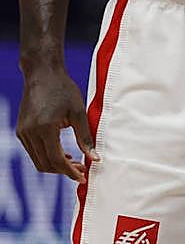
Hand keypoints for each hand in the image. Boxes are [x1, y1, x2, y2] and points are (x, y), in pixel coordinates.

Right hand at [17, 63, 97, 181]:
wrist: (43, 74)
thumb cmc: (63, 90)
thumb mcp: (78, 112)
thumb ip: (86, 137)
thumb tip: (95, 158)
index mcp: (45, 128)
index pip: (56, 160)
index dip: (70, 171)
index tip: (83, 176)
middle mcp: (30, 133)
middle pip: (45, 164)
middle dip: (63, 171)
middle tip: (82, 170)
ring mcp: (23, 133)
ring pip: (38, 160)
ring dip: (55, 165)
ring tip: (75, 163)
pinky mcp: (21, 131)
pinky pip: (33, 151)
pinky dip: (47, 156)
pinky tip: (63, 153)